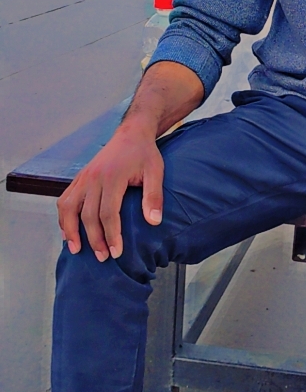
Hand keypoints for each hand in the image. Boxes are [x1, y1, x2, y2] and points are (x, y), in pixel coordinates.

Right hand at [57, 122, 164, 262]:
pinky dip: (63, 217)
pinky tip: (68, 232)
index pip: (107, 213)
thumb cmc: (145, 154)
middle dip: (94, 239)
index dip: (111, 235)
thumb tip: (154, 222)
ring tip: (76, 250)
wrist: (131, 133)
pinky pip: (65, 200)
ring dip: (70, 230)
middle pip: (87, 215)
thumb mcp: (156, 171)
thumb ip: (154, 196)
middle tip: (103, 258)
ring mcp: (83, 177)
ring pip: (68, 208)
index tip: (116, 253)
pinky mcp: (79, 178)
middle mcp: (93, 177)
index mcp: (112, 176)